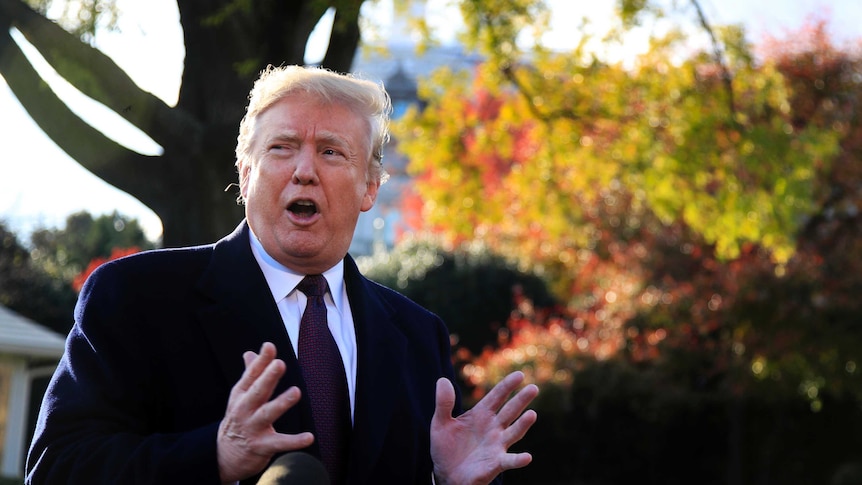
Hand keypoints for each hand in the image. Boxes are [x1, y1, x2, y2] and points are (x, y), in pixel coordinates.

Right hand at [217, 342, 313, 482]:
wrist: (224, 456)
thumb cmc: (239, 419)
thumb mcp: (240, 397)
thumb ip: (249, 374)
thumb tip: (250, 352)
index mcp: (241, 395)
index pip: (251, 375)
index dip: (261, 361)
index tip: (270, 346)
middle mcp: (245, 410)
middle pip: (258, 391)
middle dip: (268, 377)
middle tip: (280, 364)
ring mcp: (252, 428)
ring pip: (268, 414)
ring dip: (281, 403)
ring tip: (296, 392)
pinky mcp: (262, 446)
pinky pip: (280, 443)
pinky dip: (294, 441)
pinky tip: (309, 437)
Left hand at [430, 371, 538, 484]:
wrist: (446, 474)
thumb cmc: (446, 447)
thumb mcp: (440, 423)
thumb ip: (444, 403)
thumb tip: (442, 380)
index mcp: (481, 414)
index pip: (497, 396)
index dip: (508, 385)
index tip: (520, 375)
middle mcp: (493, 427)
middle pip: (510, 410)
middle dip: (521, 400)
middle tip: (534, 388)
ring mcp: (497, 445)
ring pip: (514, 432)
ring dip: (523, 424)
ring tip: (532, 414)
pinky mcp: (496, 463)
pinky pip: (509, 461)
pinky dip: (518, 460)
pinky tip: (527, 457)